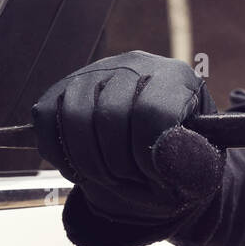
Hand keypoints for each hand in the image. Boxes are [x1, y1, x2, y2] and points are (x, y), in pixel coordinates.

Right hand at [30, 51, 224, 242]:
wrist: (153, 150)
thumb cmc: (178, 158)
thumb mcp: (198, 167)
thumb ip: (190, 164)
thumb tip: (162, 156)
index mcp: (176, 78)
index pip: (151, 111)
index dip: (147, 153)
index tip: (153, 177)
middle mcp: (135, 64)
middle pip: (109, 114)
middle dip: (117, 163)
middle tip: (129, 181)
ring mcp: (96, 71)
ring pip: (74, 116)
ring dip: (88, 161)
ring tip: (108, 177)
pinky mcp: (63, 87)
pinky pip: (46, 118)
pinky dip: (58, 153)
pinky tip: (81, 169)